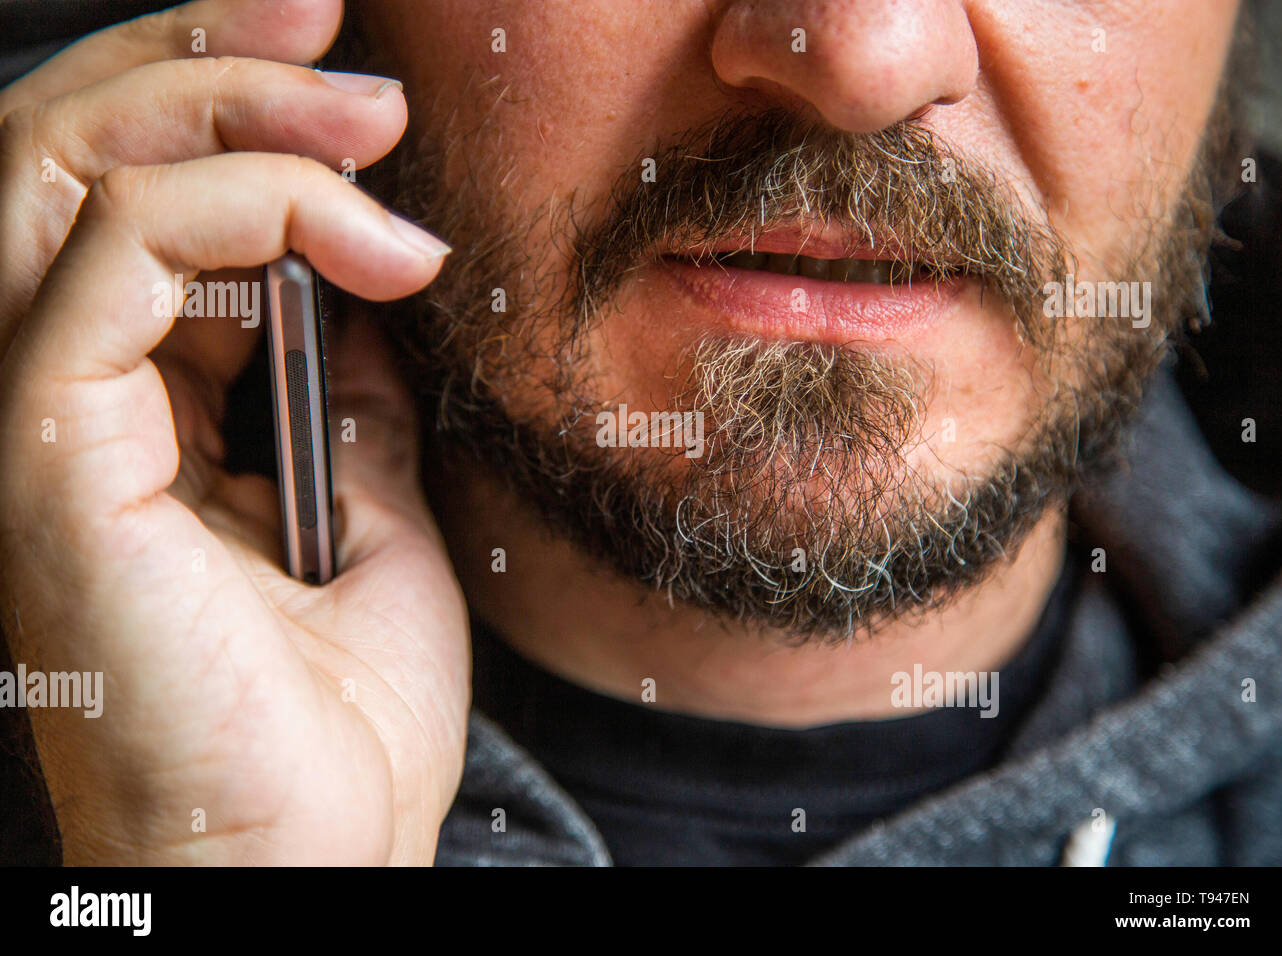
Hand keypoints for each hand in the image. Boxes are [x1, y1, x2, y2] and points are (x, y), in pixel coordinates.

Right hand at [0, 0, 470, 863]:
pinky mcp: (44, 455)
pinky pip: (103, 264)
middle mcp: (62, 398)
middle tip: (341, 37)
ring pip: (55, 174)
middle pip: (69, 154)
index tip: (360, 86)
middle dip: (206, 60)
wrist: (312, 852)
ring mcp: (38, 422)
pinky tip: (362, 246)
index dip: (228, 112)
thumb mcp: (370, 515)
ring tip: (363, 117)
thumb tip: (362, 301)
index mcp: (134, 411)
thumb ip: (346, 402)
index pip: (134, 203)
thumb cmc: (334, 719)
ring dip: (218, 109)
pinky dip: (234, 213)